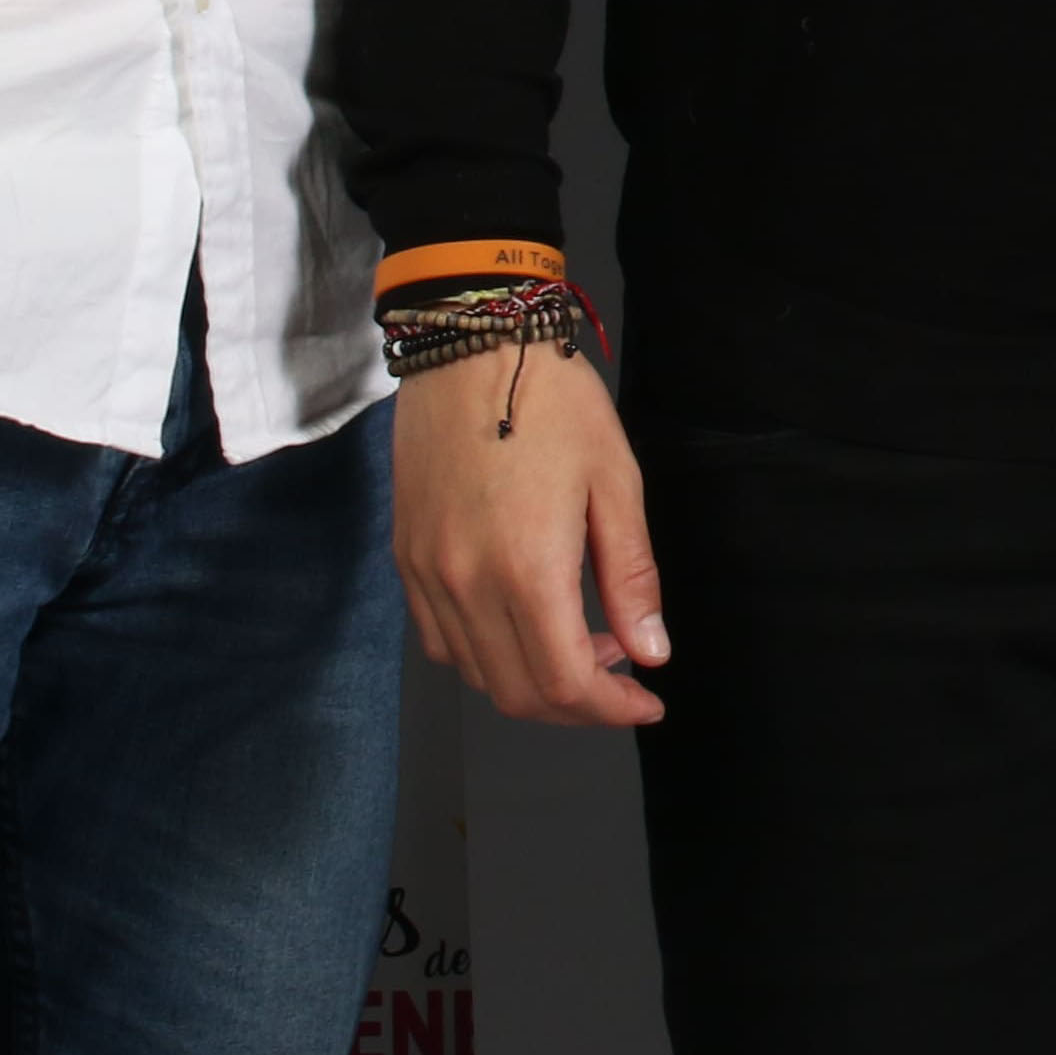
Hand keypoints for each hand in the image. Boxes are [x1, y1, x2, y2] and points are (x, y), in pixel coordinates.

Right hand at [393, 343, 667, 726]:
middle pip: (514, 693)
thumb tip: (650, 651)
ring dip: (529, 682)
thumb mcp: (615, 481)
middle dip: (574, 706)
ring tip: (579, 645)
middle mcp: (465, 584)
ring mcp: (426, 573)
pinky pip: (439, 639)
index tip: (646, 700)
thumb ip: (630, 576)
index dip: (609, 709)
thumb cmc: (553, 402)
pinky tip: (522, 623)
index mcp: (525, 568)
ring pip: (474, 673)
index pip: (563, 683)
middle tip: (619, 678)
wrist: (471, 346)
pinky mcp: (405, 556)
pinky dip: (483, 655)